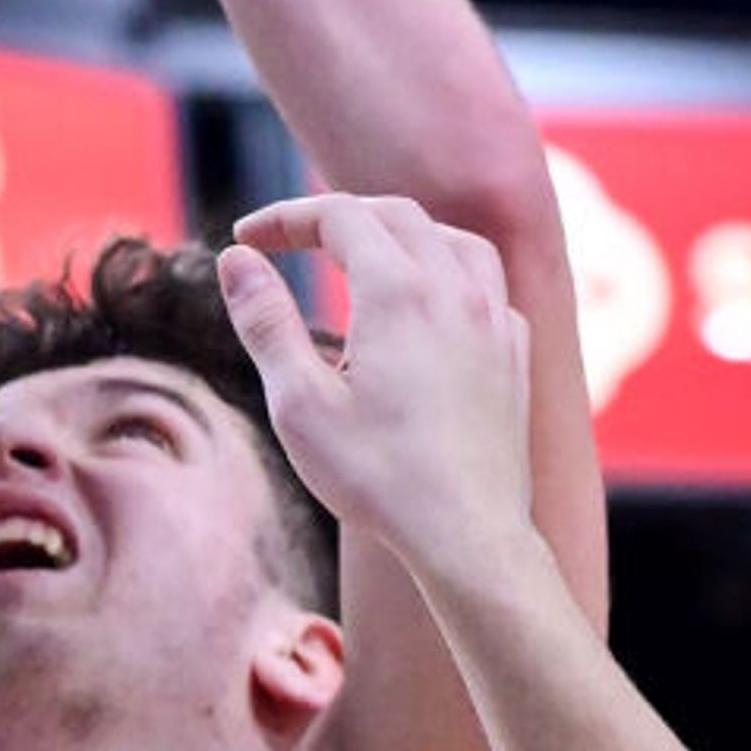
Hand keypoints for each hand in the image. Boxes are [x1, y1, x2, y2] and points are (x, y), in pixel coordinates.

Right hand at [218, 195, 533, 586]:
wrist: (468, 535)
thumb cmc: (377, 477)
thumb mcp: (298, 403)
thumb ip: (266, 321)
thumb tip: (236, 260)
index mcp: (398, 292)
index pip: (339, 215)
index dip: (286, 217)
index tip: (247, 238)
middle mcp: (455, 291)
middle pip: (396, 214)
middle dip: (337, 217)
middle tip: (289, 240)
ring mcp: (495, 321)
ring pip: (453, 240)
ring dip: (401, 233)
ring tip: (363, 255)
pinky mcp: (514, 355)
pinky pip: (487, 286)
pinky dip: (449, 274)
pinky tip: (429, 307)